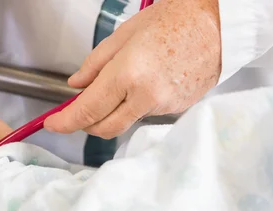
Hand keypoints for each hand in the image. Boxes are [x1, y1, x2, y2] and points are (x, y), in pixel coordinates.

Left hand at [44, 0, 220, 138]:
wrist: (219, 22)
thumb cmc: (175, 19)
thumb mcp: (124, 35)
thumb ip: (94, 65)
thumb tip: (76, 86)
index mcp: (128, 75)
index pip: (87, 111)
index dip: (65, 122)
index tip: (52, 124)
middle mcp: (145, 96)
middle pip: (103, 128)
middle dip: (85, 124)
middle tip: (76, 111)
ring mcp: (163, 106)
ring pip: (124, 121)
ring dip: (112, 112)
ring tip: (120, 83)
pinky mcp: (177, 110)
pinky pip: (145, 115)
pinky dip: (135, 106)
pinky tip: (144, 84)